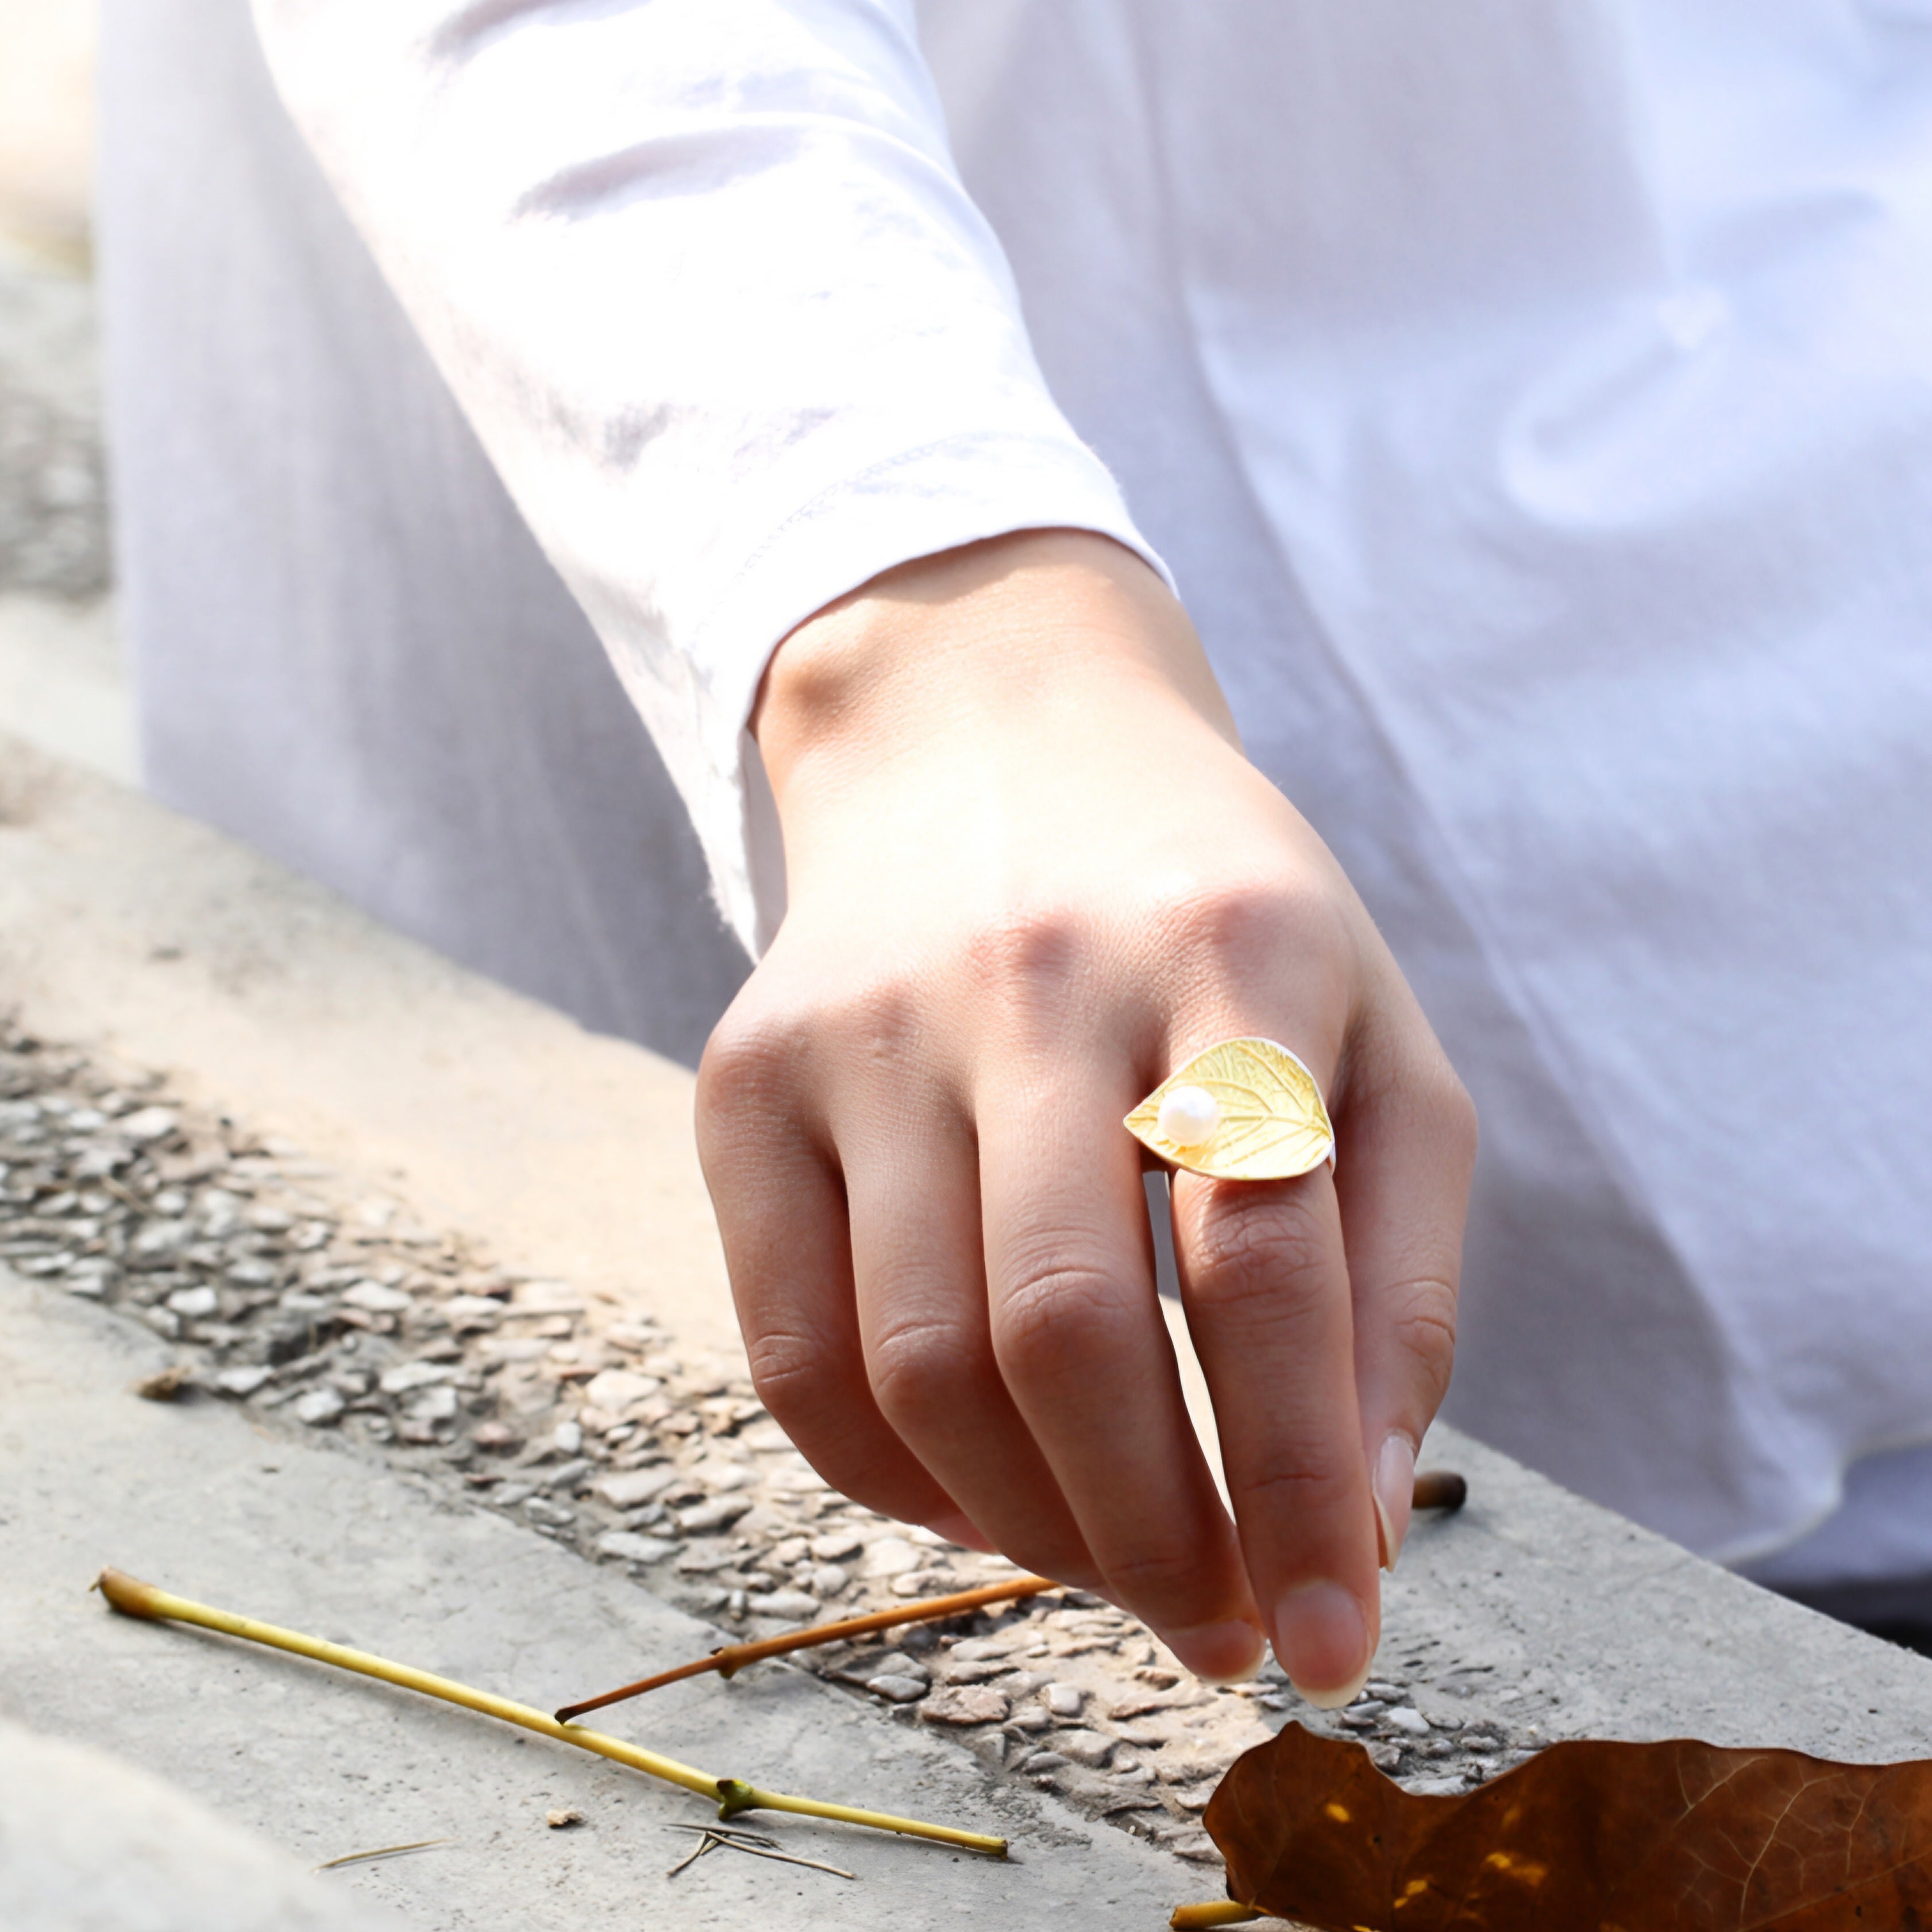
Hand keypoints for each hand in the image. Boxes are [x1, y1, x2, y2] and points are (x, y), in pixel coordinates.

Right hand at [696, 530, 1474, 1698]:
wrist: (989, 745)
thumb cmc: (1220, 927)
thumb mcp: (1373, 1043)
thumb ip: (1396, 1277)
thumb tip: (1348, 1532)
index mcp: (1231, 948)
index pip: (1265, 1260)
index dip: (1297, 1487)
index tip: (1336, 1653)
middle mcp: (1029, 972)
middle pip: (1069, 1331)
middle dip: (1156, 1540)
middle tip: (1217, 1636)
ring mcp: (862, 1027)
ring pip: (921, 1366)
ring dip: (1033, 1532)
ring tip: (1116, 1563)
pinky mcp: (744, 1080)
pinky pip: (791, 1354)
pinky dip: (892, 1481)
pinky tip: (983, 1492)